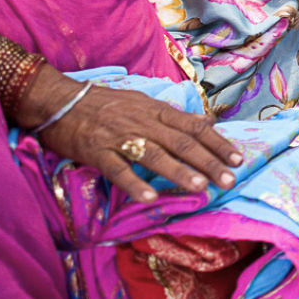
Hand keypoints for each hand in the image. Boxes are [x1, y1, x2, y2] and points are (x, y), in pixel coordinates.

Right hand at [23, 68, 242, 203]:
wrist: (61, 100)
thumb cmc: (106, 104)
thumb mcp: (145, 103)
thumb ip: (175, 116)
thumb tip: (208, 122)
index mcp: (157, 110)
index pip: (194, 127)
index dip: (217, 143)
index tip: (238, 159)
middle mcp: (143, 121)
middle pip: (181, 142)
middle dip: (207, 161)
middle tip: (229, 180)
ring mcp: (120, 136)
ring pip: (155, 154)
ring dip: (178, 171)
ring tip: (200, 187)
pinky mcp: (97, 151)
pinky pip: (118, 169)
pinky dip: (134, 183)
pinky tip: (148, 198)